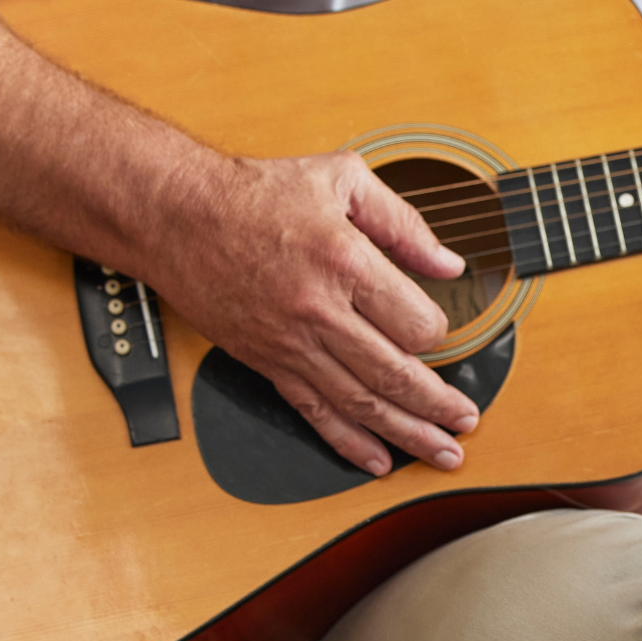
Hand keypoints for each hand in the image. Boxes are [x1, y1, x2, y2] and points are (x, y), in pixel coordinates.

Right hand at [142, 150, 478, 476]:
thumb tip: (449, 262)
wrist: (175, 215)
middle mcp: (319, 311)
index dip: (441, 333)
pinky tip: (377, 461)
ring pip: (361, 404)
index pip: (416, 323)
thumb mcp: (342, 179)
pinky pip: (315, 412)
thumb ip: (404, 223)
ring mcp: (291, 343)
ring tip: (442, 453)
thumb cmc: (254, 192)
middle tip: (467, 421)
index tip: (443, 331)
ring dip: (408, 435)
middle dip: (440, 405)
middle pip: (395, 375)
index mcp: (345, 262)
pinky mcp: (267, 362)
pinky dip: (349, 443)